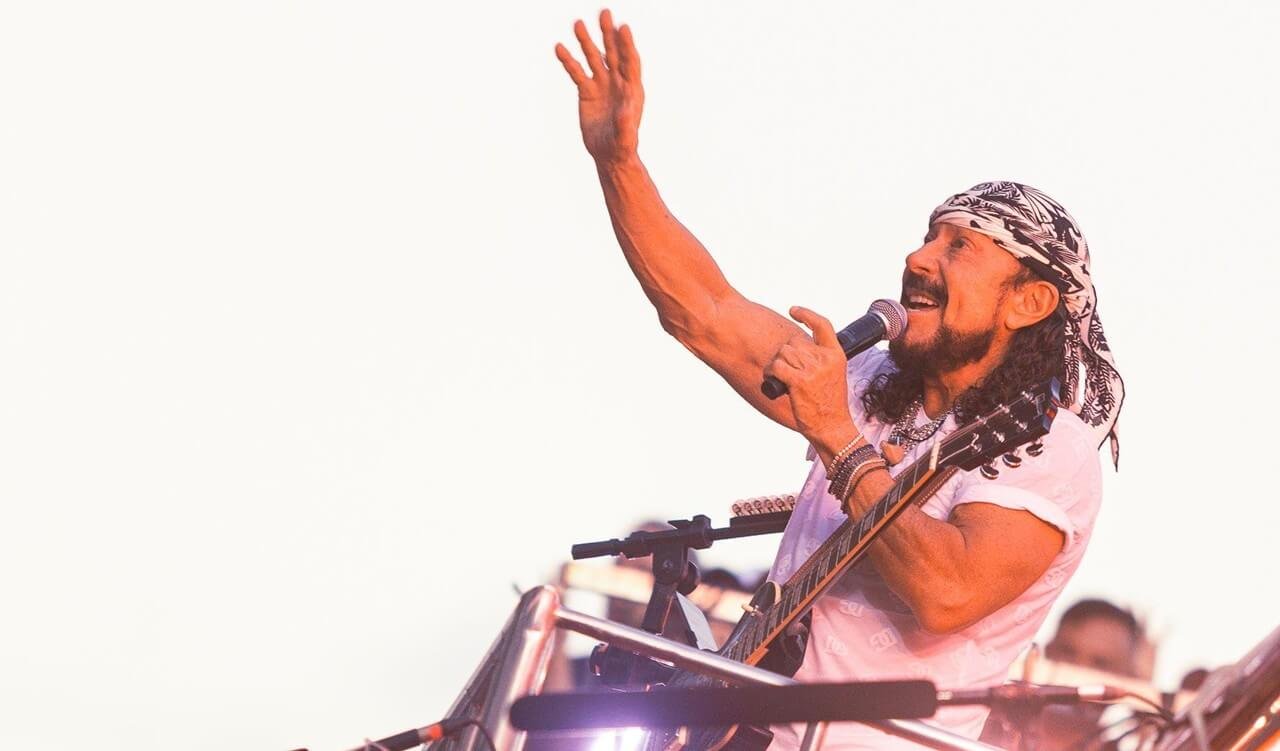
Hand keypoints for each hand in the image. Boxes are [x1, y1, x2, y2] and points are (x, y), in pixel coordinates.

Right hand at [555, 9, 643, 163]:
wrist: (609, 154)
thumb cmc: (622, 146)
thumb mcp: (625, 137)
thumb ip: (626, 124)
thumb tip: (625, 112)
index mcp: (632, 89)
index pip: (630, 61)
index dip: (627, 45)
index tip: (622, 27)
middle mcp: (617, 82)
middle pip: (613, 53)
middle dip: (608, 34)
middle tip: (604, 13)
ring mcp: (602, 85)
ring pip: (594, 58)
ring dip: (586, 41)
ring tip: (578, 24)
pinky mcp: (587, 91)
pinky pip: (577, 72)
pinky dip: (569, 61)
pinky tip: (559, 48)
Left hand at [763, 307, 857, 452]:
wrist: (832, 426)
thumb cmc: (829, 403)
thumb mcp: (833, 374)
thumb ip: (820, 358)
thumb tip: (797, 348)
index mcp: (836, 354)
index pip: (822, 324)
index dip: (806, 314)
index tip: (793, 310)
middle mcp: (825, 359)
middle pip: (793, 342)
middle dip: (784, 355)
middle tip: (784, 370)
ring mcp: (813, 369)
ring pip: (783, 354)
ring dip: (776, 364)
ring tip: (779, 377)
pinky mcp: (799, 381)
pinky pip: (776, 366)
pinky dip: (770, 372)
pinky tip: (772, 380)